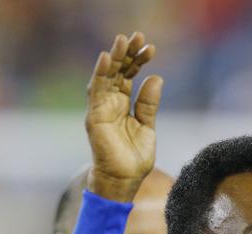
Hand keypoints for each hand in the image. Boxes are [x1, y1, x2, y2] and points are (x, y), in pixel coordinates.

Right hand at [85, 32, 160, 201]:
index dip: (139, 61)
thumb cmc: (134, 158)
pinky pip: (96, 92)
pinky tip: (107, 58)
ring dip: (114, 58)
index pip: (130, 76)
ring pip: (106, 77)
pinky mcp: (95, 117)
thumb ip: (148, 104)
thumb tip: (156, 78)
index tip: (151, 48)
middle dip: (127, 53)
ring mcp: (101, 109)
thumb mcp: (147, 127)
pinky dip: (101, 74)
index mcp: (124, 105)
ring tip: (123, 40)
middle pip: (118, 72)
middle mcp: (110, 103)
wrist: (124, 180)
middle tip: (138, 36)